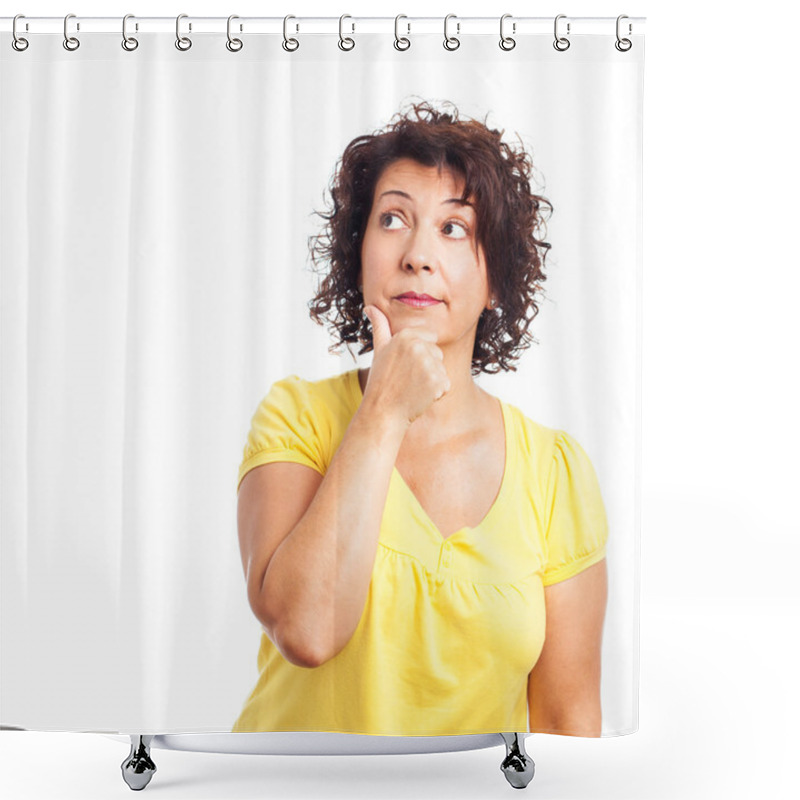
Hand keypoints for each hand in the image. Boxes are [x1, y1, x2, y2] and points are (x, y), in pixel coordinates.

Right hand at [363, 305, 450, 425]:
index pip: (430, 336)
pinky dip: (436, 393)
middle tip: (407, 378)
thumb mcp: (379, 350)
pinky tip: (420, 396)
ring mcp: (430, 365)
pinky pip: (446, 384)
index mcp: (405, 336)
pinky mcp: (439, 382)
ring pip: (441, 368)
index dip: (420, 352)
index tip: (406, 364)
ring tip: (412, 388)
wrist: (383, 412)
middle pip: (437, 352)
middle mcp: (419, 347)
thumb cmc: (381, 381)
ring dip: (432, 380)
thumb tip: (370, 307)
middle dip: (427, 366)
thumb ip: (380, 326)